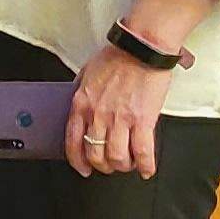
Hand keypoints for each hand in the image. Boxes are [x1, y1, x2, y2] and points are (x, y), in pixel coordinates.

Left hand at [68, 44, 175, 177]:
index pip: (72, 142)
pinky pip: (143, 151)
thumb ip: (81, 92)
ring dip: (123, 166)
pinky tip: (147, 169)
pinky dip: (145, 165)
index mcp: (81, 104)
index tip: (83, 168)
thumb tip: (80, 104)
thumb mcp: (87, 74)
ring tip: (128, 164)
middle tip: (111, 165)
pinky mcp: (143, 119)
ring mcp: (120, 119)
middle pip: (95, 154)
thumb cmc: (117, 58)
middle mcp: (98, 115)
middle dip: (103, 166)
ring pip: (117, 157)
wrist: (141, 49)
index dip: (77, 161)